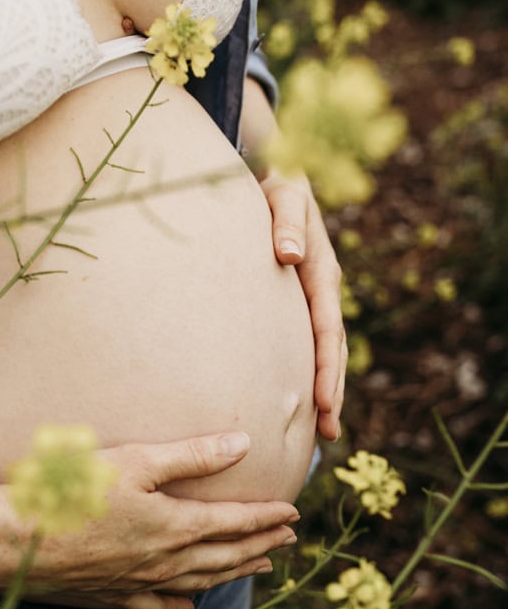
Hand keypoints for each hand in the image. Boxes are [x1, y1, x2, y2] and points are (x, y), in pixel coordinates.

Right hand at [7, 431, 299, 608]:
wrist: (13, 541)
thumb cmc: (71, 492)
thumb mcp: (136, 461)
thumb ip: (192, 456)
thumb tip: (244, 444)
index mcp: (175, 526)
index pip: (235, 522)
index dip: (267, 517)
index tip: (293, 513)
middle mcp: (165, 561)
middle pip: (226, 555)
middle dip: (261, 545)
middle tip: (288, 540)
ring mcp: (139, 583)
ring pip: (201, 581)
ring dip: (234, 573)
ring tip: (260, 568)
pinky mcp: (111, 597)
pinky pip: (158, 605)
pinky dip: (181, 604)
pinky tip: (191, 606)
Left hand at [260, 172, 346, 440]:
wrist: (275, 176)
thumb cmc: (274, 186)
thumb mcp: (282, 196)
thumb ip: (286, 223)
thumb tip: (290, 254)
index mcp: (320, 271)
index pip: (325, 330)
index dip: (326, 368)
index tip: (322, 402)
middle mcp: (323, 291)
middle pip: (332, 351)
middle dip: (332, 392)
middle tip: (330, 432)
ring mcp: (313, 300)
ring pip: (325, 353)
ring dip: (328, 391)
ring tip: (326, 431)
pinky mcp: (300, 303)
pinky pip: (309, 344)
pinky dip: (312, 374)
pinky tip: (305, 403)